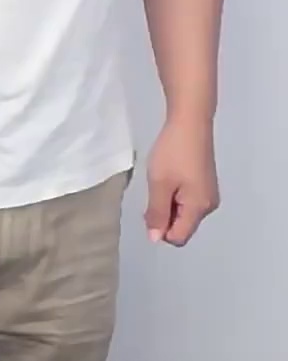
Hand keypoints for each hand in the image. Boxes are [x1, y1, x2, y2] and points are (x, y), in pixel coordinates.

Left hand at [144, 115, 219, 245]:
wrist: (190, 121)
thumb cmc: (173, 153)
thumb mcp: (159, 185)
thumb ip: (157, 214)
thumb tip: (155, 239)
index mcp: (199, 208)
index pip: (178, 237)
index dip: (160, 230)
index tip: (151, 209)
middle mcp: (208, 206)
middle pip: (181, 227)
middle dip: (163, 218)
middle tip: (154, 194)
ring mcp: (208, 195)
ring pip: (182, 215)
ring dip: (167, 207)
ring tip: (161, 185)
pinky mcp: (204, 186)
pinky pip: (186, 203)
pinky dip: (174, 198)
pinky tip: (168, 181)